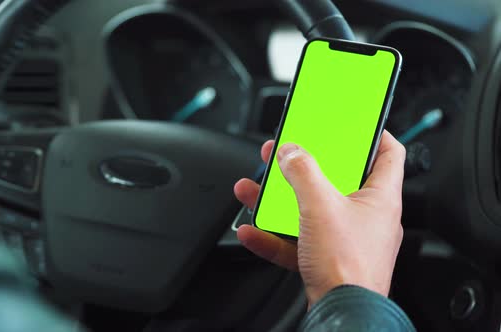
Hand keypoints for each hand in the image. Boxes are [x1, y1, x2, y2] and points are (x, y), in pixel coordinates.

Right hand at [234, 131, 404, 305]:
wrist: (342, 315)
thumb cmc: (349, 268)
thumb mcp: (320, 206)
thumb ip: (303, 172)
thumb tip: (291, 152)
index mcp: (379, 198)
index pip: (388, 153)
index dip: (373, 133)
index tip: (353, 123)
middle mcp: (365, 217)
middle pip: (337, 179)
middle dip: (306, 166)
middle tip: (287, 154)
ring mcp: (344, 239)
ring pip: (310, 210)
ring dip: (281, 200)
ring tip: (258, 189)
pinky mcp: (325, 259)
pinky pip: (296, 240)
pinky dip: (274, 234)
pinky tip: (252, 230)